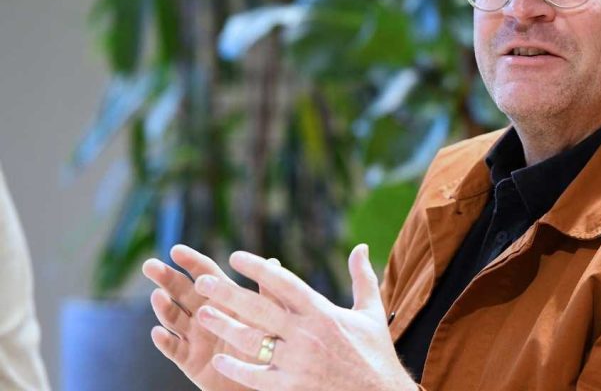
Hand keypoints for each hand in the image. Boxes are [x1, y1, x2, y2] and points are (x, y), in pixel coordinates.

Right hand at [143, 245, 268, 390]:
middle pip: (181, 292)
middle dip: (166, 278)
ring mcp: (195, 336)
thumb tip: (272, 260)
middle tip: (150, 266)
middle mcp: (205, 313)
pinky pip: (174, 349)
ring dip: (164, 307)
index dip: (190, 262)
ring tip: (157, 296)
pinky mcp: (189, 360)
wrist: (263, 380)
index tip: (176, 250)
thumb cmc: (269, 345)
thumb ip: (268, 292)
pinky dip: (164, 341)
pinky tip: (158, 332)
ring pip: (174, 318)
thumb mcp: (270, 318)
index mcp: (224, 298)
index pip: (204, 274)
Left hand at [192, 244, 416, 390]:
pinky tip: (219, 359)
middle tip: (203, 282)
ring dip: (225, 327)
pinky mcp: (293, 386)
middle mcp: (308, 334)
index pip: (285, 284)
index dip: (259, 268)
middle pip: (260, 309)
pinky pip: (258, 376)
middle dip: (228, 294)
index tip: (236, 257)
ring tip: (202, 315)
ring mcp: (299, 362)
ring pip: (253, 341)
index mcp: (323, 312)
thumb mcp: (371, 312)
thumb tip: (361, 246)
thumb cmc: (375, 352)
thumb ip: (362, 277)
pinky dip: (237, 368)